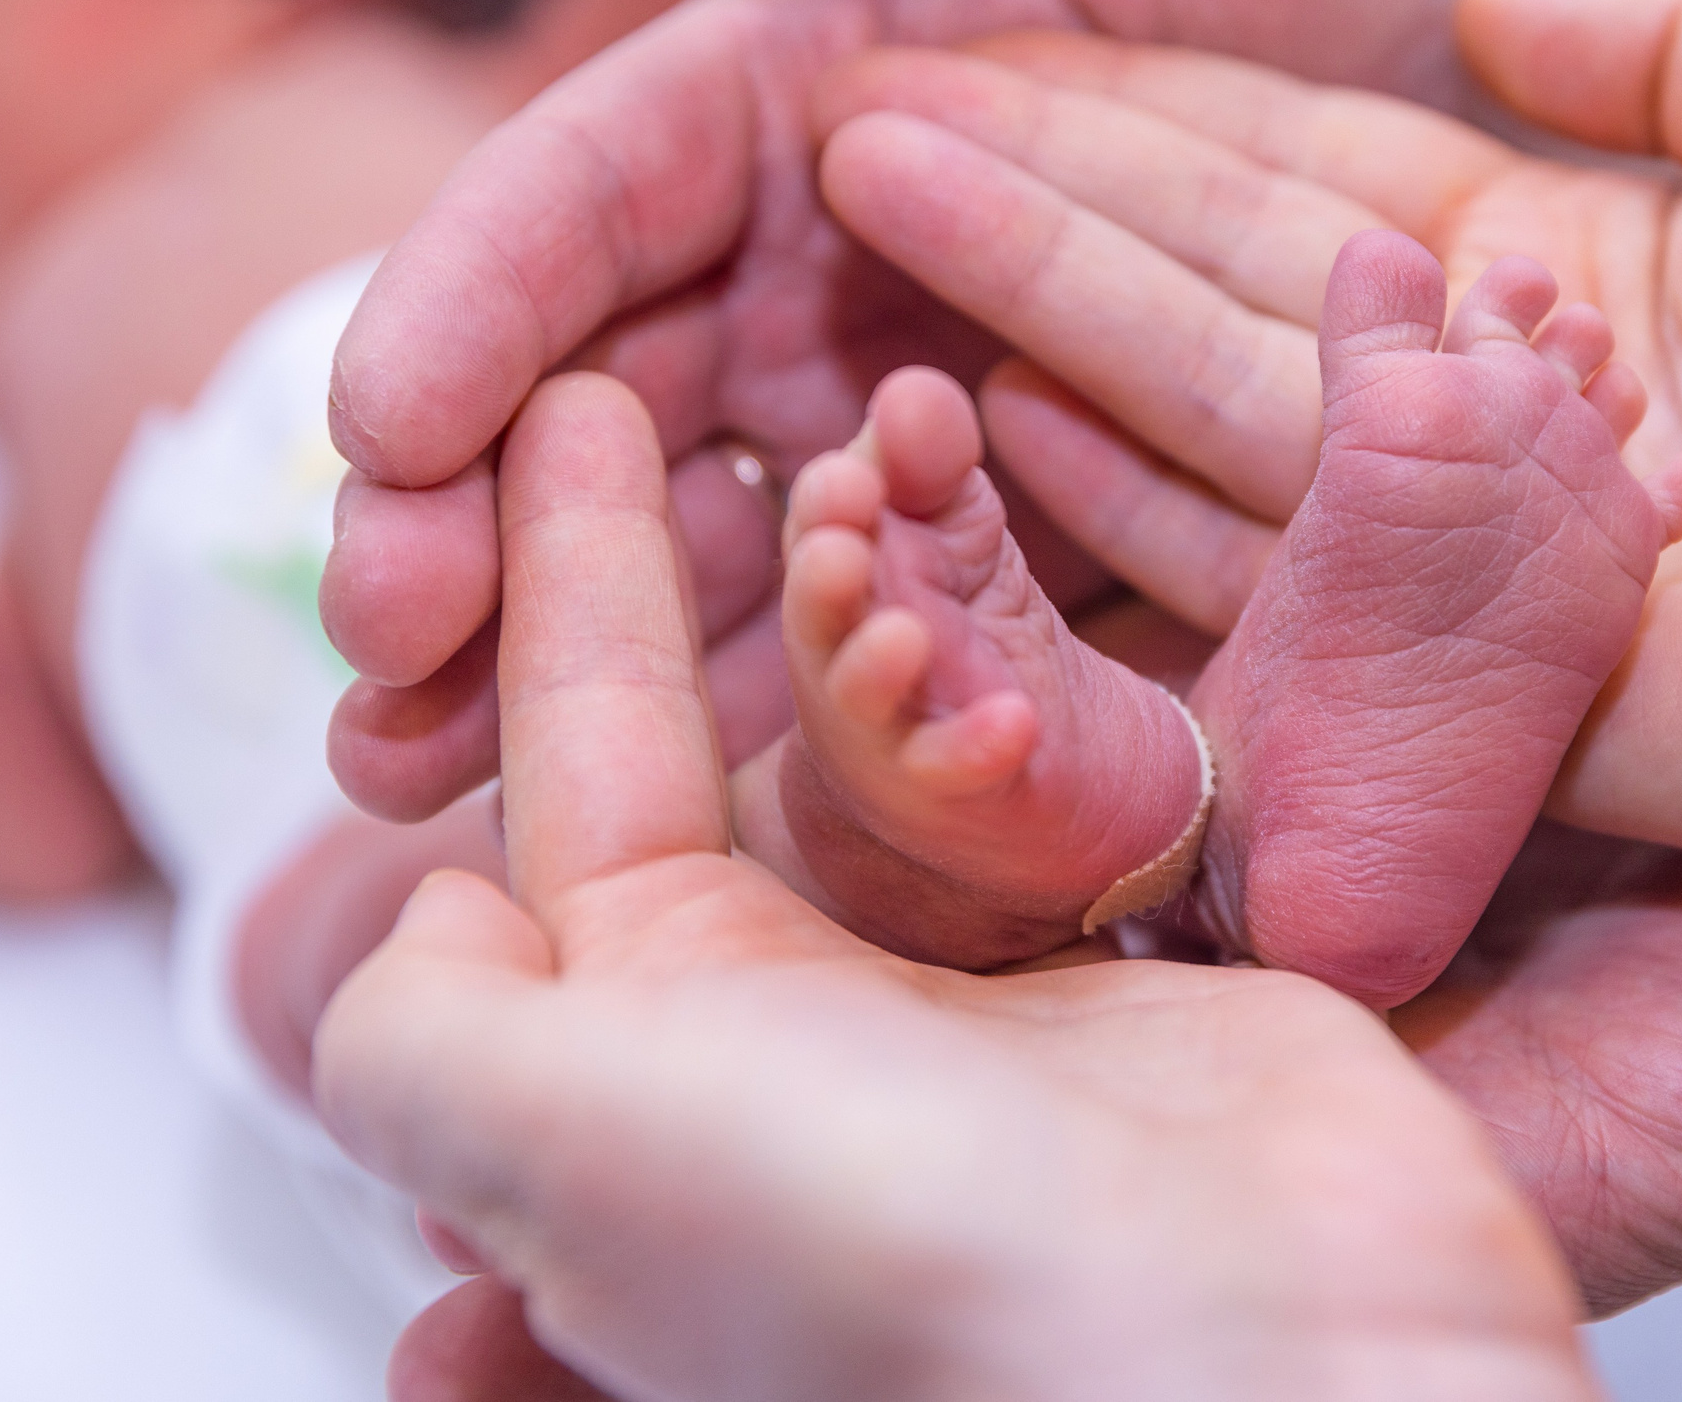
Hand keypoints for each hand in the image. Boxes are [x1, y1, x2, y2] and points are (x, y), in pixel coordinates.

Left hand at [315, 372, 1597, 1401]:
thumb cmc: (897, 1271)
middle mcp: (801, 1031)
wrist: (1257, 1369)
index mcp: (643, 1065)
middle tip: (750, 379)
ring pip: (910, 740)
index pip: (571, 771)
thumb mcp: (565, 1147)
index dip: (560, 584)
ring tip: (904, 419)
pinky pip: (1067, 781)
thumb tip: (430, 927)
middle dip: (716, 558)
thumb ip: (425, 1037)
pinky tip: (1046, 552)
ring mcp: (982, 1005)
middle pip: (737, 736)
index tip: (568, 404)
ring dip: (889, 584)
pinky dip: (1047, 660)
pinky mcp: (1144, 982)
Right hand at [318, 0, 1503, 817]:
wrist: (1473, 64)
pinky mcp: (1003, 531)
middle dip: (469, 535)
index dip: (465, 307)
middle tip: (378, 668)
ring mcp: (895, 414)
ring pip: (696, 550)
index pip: (585, 202)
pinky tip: (683, 811)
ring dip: (567, 672)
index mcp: (786, 94)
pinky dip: (774, 717)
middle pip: (593, 409)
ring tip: (428, 781)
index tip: (379, 428)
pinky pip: (873, 631)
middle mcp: (806, 267)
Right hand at [805, 0, 1681, 1112]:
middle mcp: (1479, 401)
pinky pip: (1264, 563)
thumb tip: (1491, 6)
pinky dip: (1125, 486)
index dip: (1137, 105)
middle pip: (1212, 272)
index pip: (1300, 166)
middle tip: (851, 111)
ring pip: (1201, 392)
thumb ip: (1676, 43)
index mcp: (1567, 266)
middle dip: (1032, 194)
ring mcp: (1460, 539)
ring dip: (1034, 302)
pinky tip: (983, 402)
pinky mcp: (1466, 666)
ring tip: (871, 195)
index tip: (974, 37)